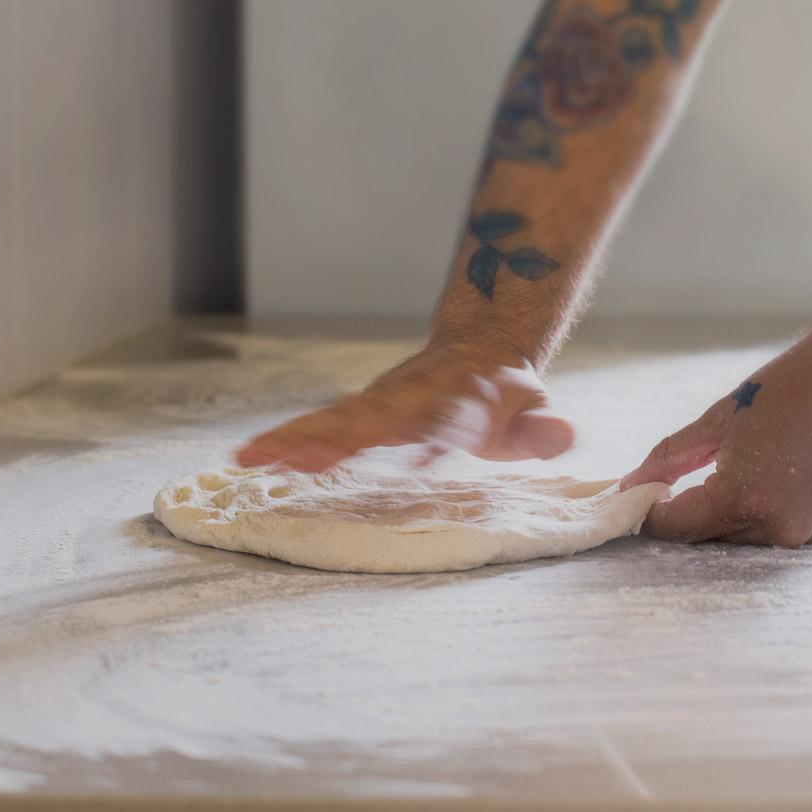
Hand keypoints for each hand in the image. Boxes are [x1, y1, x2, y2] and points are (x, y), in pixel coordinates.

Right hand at [236, 340, 575, 470]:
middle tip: (296, 459)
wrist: (482, 349)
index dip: (436, 441)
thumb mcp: (536, 411)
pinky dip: (283, 439)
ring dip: (294, 438)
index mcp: (457, 401)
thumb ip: (546, 428)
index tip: (420, 462)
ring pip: (333, 419)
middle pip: (371, 419)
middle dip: (335, 439)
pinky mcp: (359, 412)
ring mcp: (380, 403)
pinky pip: (318, 426)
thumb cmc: (508, 394)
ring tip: (251, 457)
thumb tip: (565, 434)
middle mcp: (410, 399)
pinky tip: (247, 456)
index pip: (446, 423)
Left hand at [619, 335, 811, 545]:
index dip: (652, 513)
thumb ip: (672, 457)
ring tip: (735, 469)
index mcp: (743, 498)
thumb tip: (632, 483)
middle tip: (679, 482)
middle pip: (709, 537)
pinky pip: (778, 532)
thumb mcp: (719, 420)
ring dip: (728, 516)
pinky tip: (772, 475)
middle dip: (689, 514)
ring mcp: (806, 531)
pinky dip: (763, 513)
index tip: (643, 495)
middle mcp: (777, 526)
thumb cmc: (790, 388)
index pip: (676, 528)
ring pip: (744, 539)